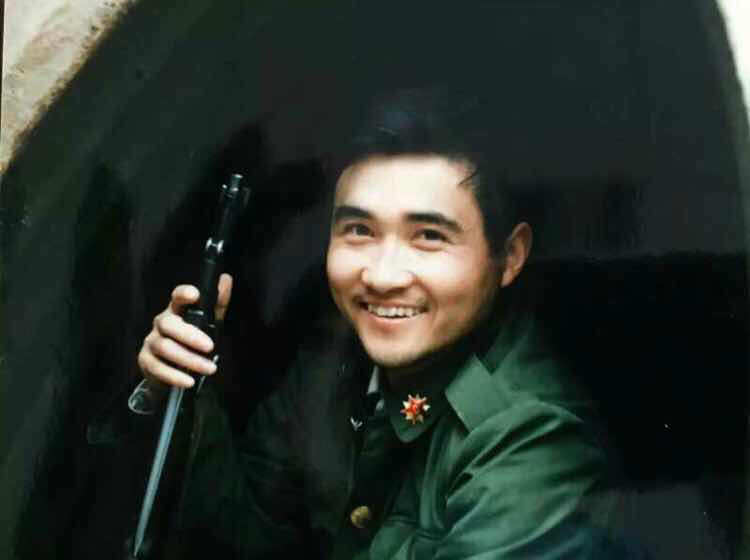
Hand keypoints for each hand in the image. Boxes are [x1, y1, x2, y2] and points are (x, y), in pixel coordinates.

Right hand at [137, 273, 232, 387]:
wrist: (174, 370)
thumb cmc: (193, 341)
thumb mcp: (209, 322)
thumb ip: (217, 304)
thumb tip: (225, 279)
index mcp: (176, 311)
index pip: (177, 297)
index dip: (183, 293)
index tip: (195, 294)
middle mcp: (161, 323)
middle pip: (168, 324)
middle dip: (190, 336)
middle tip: (210, 347)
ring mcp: (151, 342)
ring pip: (164, 347)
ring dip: (189, 359)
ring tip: (209, 368)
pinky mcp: (146, 360)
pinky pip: (157, 367)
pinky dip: (174, 375)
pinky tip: (189, 381)